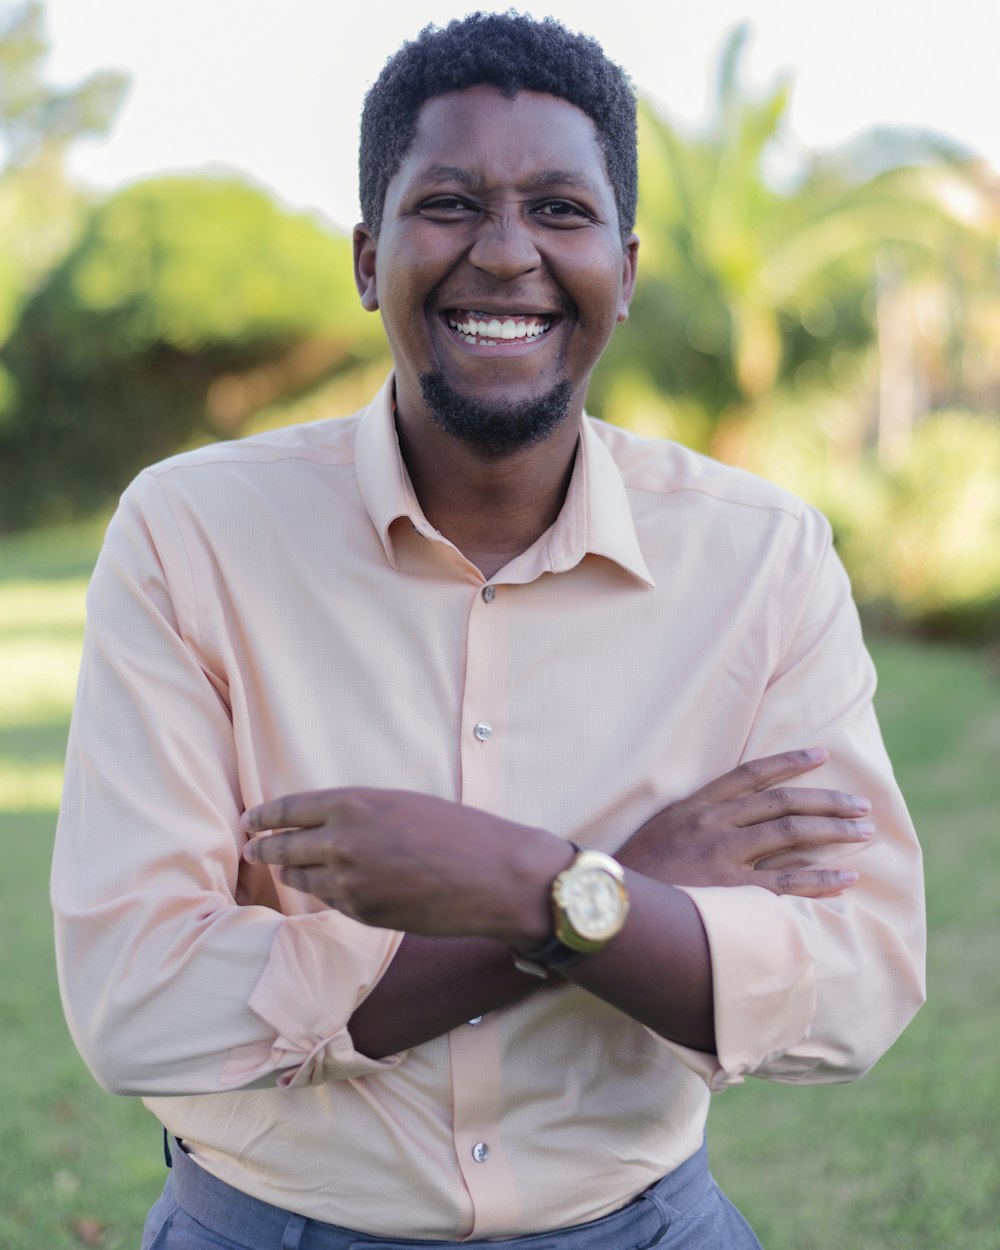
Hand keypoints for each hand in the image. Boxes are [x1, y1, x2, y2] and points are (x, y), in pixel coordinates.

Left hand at [242, 788, 572, 944]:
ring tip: (282, 868)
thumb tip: (326, 825)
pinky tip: (324, 886)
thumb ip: (359, 813)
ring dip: (290, 872)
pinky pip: (330, 899)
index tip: (250, 820)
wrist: (493, 876)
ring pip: (302, 878)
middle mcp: (342, 842)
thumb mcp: (402, 804)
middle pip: (283, 847)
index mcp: (352, 804)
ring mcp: (349, 882)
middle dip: (263, 848)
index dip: (265, 817)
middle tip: (251, 848)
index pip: (290, 810)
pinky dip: (324, 890)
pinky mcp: (362, 913)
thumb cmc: (457, 830)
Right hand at [616, 748, 872, 896]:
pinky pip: (787, 883)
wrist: (613, 908)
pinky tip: (846, 877)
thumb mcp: (661, 831)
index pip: (751, 774)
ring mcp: (723, 857)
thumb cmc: (635, 874)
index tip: (822, 755)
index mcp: (696, 805)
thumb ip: (695, 818)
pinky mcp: (731, 893)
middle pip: (782, 802)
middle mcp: (714, 824)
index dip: (789, 761)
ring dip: (833, 832)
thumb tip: (730, 813)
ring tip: (864, 833)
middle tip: (861, 805)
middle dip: (827, 801)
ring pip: (792, 835)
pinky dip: (820, 878)